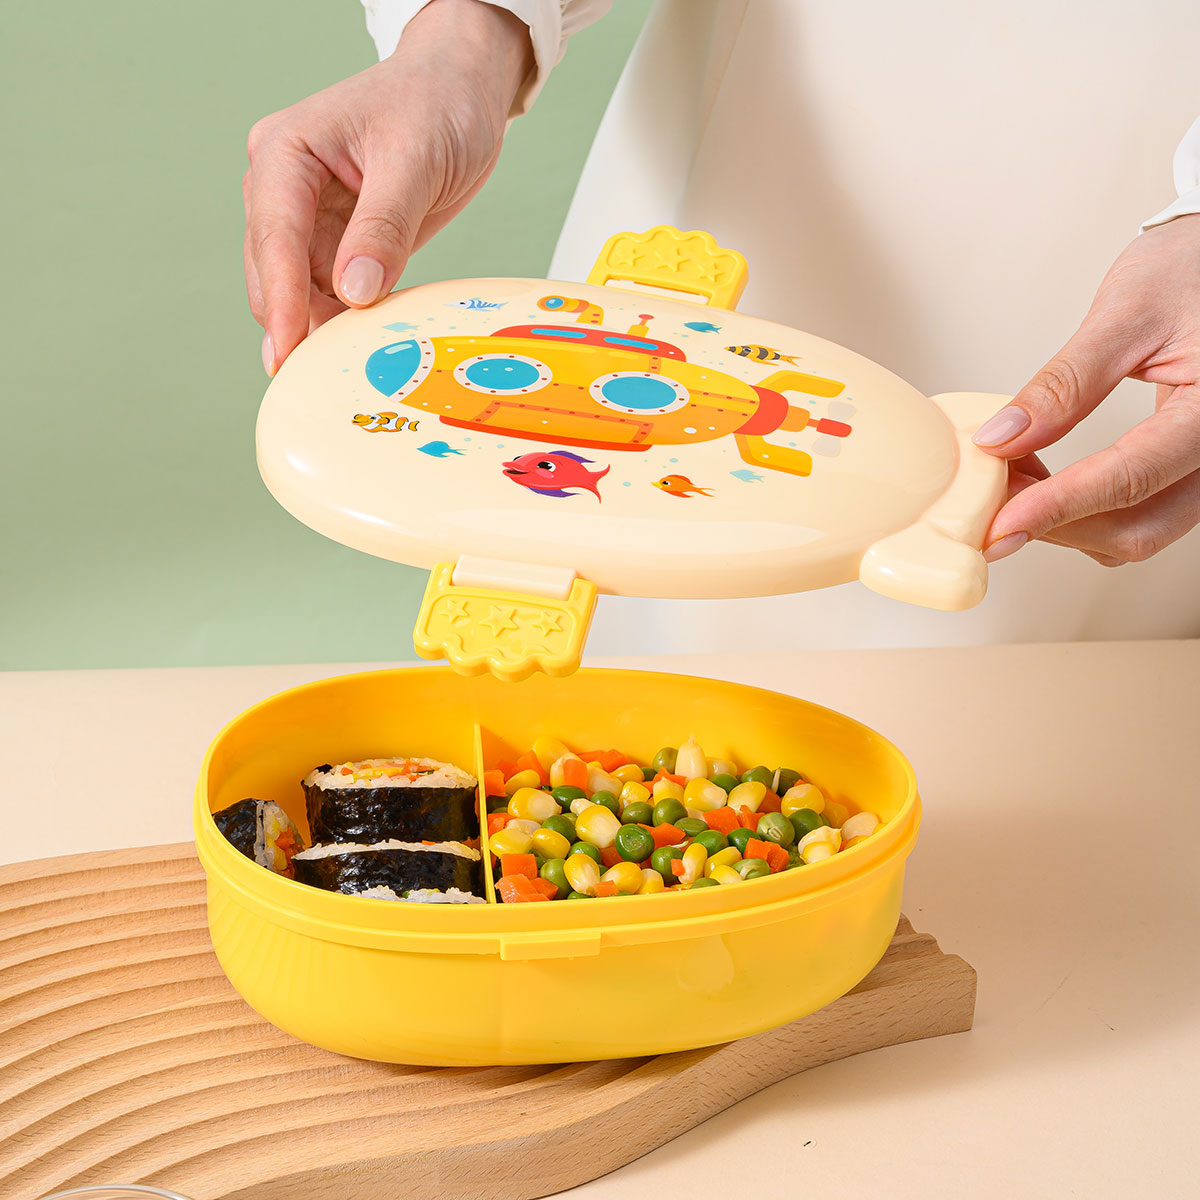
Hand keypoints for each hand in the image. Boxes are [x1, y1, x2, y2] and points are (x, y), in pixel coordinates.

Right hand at [243, 0, 532, 374]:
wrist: (461, 91)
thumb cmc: (436, 104)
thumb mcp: (416, 160)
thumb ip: (383, 226)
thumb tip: (354, 292)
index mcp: (286, 151)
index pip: (274, 233)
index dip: (282, 297)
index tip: (290, 349)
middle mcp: (284, 186)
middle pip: (273, 270)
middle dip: (294, 321)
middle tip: (318, 378)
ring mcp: (307, 217)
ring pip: (297, 290)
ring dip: (318, 327)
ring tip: (345, 369)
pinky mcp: (335, 242)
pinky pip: (328, 293)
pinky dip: (343, 320)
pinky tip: (363, 344)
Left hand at [973, 215, 1199, 565]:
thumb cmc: (1191, 270)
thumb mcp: (1126, 313)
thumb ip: (1065, 383)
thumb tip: (1000, 439)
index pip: (1131, 477)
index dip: (1058, 507)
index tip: (999, 522)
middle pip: (1136, 529)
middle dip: (1056, 524)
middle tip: (990, 496)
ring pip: (1134, 533)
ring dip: (1064, 523)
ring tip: (1011, 477)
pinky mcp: (1186, 471)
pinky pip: (1135, 515)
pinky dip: (1081, 511)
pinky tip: (1041, 481)